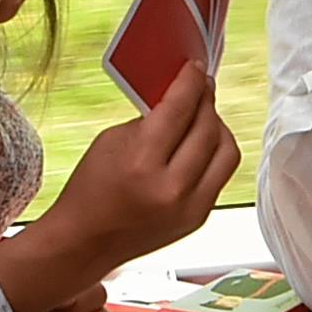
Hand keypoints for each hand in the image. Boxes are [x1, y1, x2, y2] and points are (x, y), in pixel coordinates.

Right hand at [47, 64, 242, 270]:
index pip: (180, 109)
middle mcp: (171, 188)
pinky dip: (213, 154)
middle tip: (200, 88)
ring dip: (218, 128)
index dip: (192, 83)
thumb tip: (181, 98)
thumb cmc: (91, 190)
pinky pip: (220, 175)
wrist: (85, 242)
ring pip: (226, 152)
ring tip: (203, 117)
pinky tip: (200, 145)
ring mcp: (190, 208)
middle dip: (207, 101)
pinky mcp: (198, 219)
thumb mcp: (111, 140)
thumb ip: (150, 118)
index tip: (195, 69)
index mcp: (142, 162)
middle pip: (209, 128)